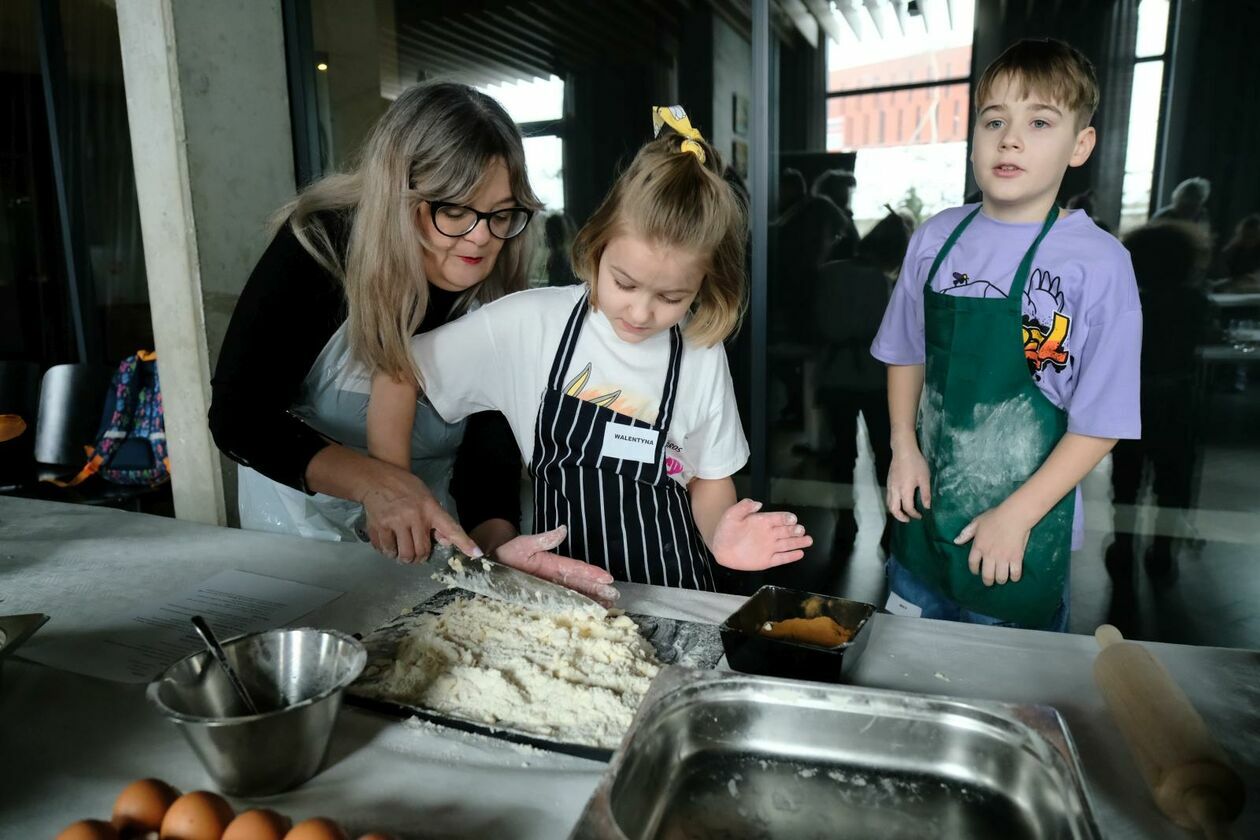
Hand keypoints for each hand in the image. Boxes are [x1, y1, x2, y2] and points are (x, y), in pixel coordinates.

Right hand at [360, 470, 478, 563]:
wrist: (377, 479)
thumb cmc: (405, 488)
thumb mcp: (426, 498)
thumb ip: (437, 521)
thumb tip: (446, 541)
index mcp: (430, 509)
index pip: (451, 527)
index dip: (464, 542)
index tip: (476, 553)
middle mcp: (414, 517)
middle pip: (421, 551)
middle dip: (419, 558)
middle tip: (417, 556)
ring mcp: (395, 522)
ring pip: (403, 554)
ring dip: (403, 558)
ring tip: (402, 553)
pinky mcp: (379, 526)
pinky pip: (385, 549)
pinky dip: (388, 552)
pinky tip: (390, 546)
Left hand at [494, 526, 620, 605]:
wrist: (487, 566)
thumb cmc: (506, 553)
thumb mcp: (524, 544)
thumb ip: (544, 539)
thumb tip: (563, 530)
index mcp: (552, 563)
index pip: (576, 568)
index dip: (592, 573)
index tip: (608, 578)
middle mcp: (554, 577)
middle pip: (579, 584)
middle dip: (597, 590)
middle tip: (614, 598)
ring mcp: (548, 589)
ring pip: (573, 595)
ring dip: (590, 600)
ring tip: (606, 608)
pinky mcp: (541, 599)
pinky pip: (560, 604)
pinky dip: (574, 608)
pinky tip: (585, 614)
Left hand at [710, 499, 811, 570]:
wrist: (720, 546)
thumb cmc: (727, 528)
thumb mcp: (732, 514)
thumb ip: (744, 507)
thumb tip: (757, 503)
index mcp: (763, 521)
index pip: (778, 518)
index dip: (786, 518)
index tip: (792, 519)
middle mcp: (769, 534)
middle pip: (786, 531)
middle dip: (795, 530)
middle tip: (801, 530)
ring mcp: (769, 548)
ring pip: (787, 544)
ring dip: (798, 542)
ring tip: (808, 540)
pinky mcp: (767, 561)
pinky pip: (781, 558)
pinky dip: (790, 556)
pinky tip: (800, 553)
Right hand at [886, 443, 930, 522]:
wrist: (903, 450)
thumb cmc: (916, 463)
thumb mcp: (924, 478)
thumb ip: (925, 493)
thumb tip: (927, 507)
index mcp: (905, 490)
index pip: (908, 508)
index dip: (914, 514)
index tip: (920, 515)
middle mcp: (895, 490)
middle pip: (894, 509)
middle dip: (900, 517)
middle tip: (908, 520)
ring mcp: (890, 486)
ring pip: (889, 504)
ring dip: (895, 511)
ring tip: (903, 513)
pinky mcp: (889, 482)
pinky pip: (888, 497)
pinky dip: (893, 504)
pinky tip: (900, 501)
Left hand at [953, 503, 1034, 585]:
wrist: (1014, 516)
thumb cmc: (995, 517)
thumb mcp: (977, 522)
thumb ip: (966, 533)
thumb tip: (956, 541)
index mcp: (978, 546)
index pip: (973, 564)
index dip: (974, 570)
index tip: (976, 572)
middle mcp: (989, 555)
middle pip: (987, 575)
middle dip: (988, 581)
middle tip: (990, 581)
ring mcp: (1003, 557)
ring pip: (1001, 577)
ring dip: (1001, 580)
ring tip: (1002, 578)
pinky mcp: (1016, 558)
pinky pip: (1015, 574)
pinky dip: (1015, 577)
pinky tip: (1014, 576)